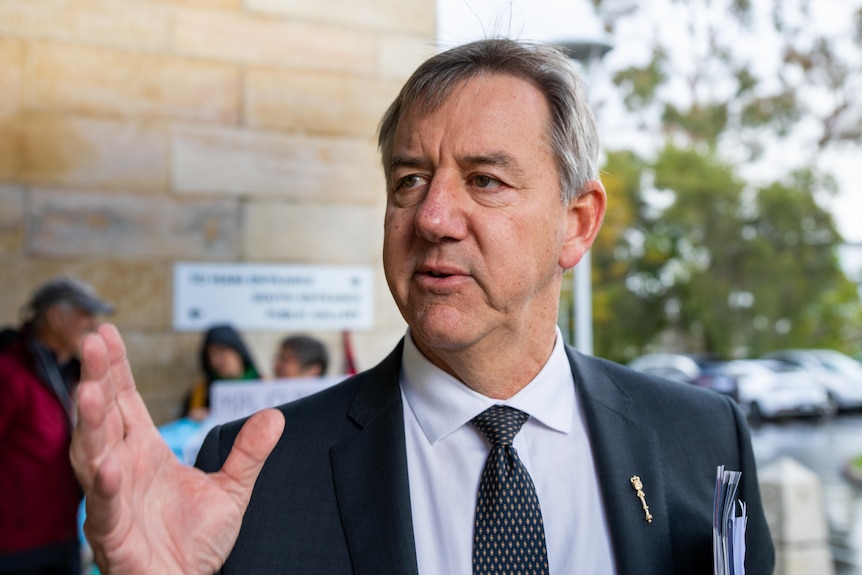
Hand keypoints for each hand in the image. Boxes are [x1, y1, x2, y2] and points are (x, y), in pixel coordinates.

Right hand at [70, 324, 284, 573]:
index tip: (107, 332)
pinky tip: (108, 463)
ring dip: (90, 422)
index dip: (115, 367)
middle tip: (92, 341)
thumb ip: (249, 451)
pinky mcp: (114, 533)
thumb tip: (276, 415)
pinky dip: (104, 484)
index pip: (125, 400)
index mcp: (144, 452)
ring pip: (92, 454)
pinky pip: (105, 506)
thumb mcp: (231, 490)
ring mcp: (113, 499)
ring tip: (89, 390)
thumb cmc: (194, 542)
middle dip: (96, 378)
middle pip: (104, 416)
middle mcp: (122, 468)